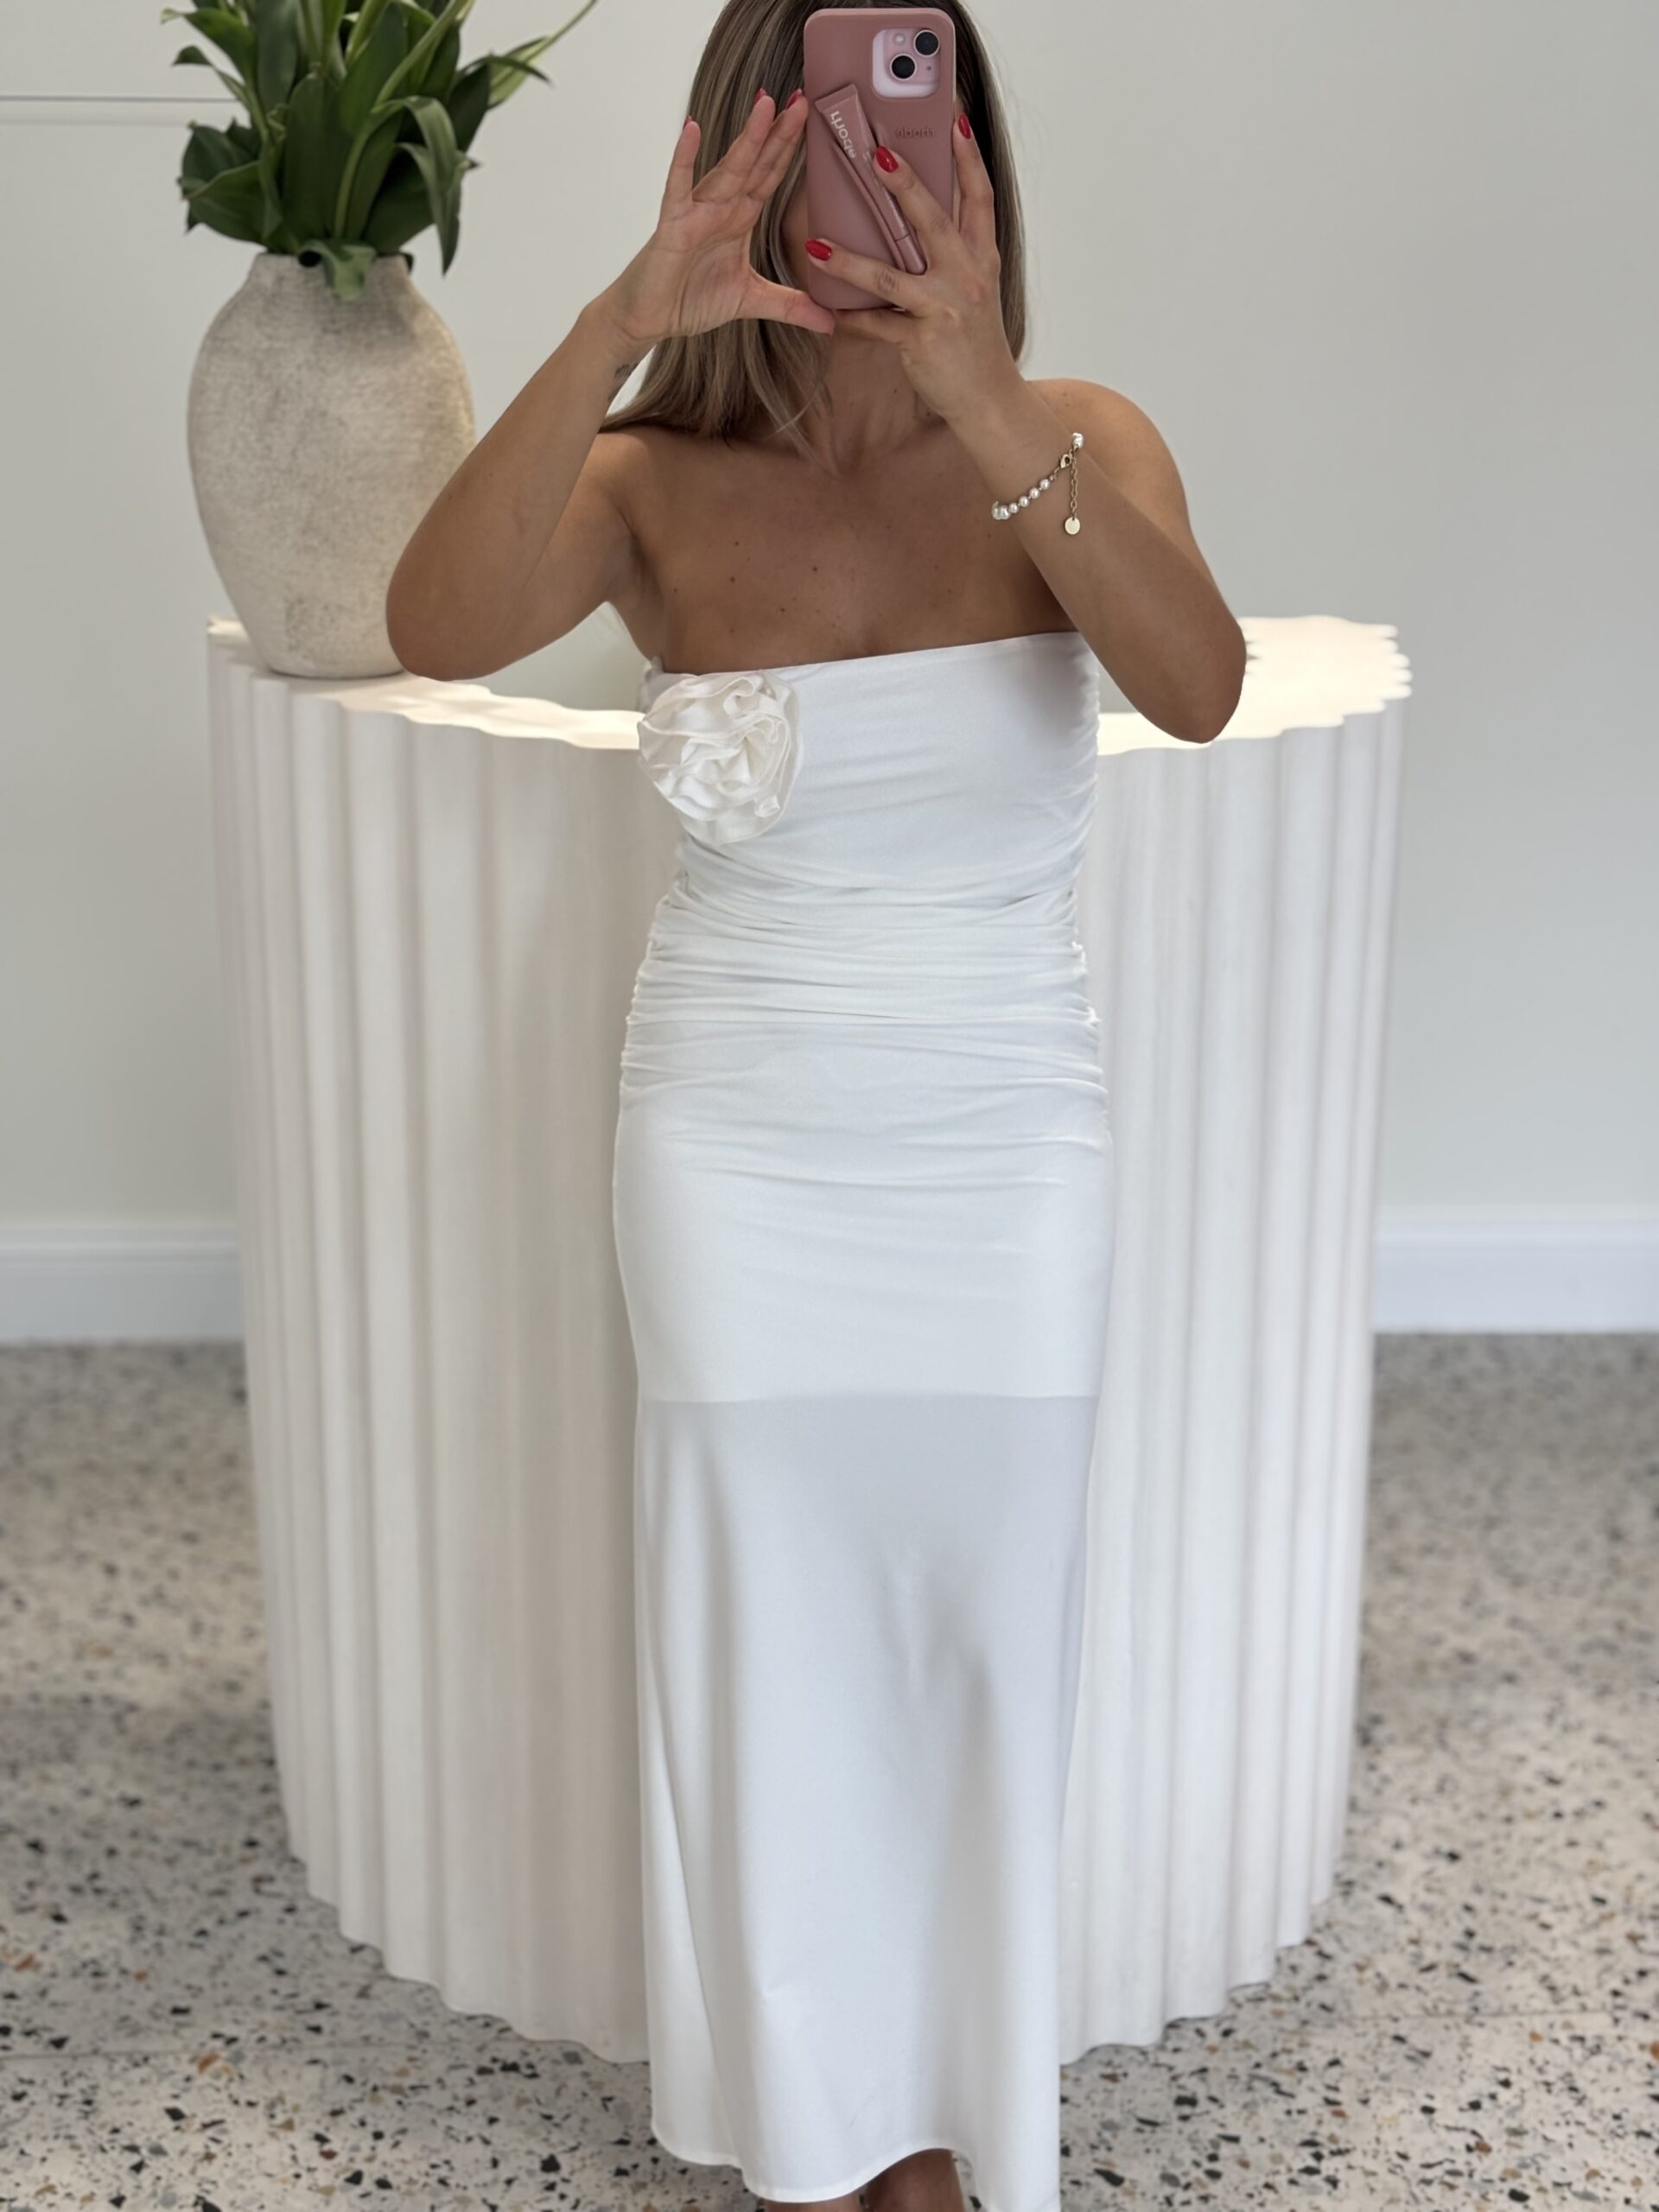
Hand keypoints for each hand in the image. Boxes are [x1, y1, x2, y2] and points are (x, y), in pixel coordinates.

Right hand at [603, 92, 837, 349]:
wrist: (649, 317)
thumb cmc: (690, 298)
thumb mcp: (751, 301)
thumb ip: (790, 307)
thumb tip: (831, 324)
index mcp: (740, 218)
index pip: (771, 176)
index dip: (790, 148)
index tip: (811, 117)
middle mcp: (722, 207)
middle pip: (756, 163)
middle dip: (778, 132)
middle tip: (802, 99)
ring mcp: (696, 212)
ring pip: (727, 169)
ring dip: (746, 138)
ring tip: (765, 104)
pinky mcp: (672, 226)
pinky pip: (678, 187)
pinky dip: (683, 159)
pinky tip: (691, 130)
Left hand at [807, 115, 1020, 423]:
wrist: (989, 400)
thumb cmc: (974, 343)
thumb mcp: (976, 291)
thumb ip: (954, 254)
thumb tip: (921, 218)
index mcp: (980, 258)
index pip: (979, 197)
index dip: (967, 158)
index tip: (953, 119)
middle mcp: (967, 277)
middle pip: (934, 222)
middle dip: (906, 188)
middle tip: (877, 156)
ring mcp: (945, 310)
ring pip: (891, 278)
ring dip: (850, 261)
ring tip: (816, 243)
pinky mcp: (923, 342)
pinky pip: (878, 327)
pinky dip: (850, 320)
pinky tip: (827, 313)